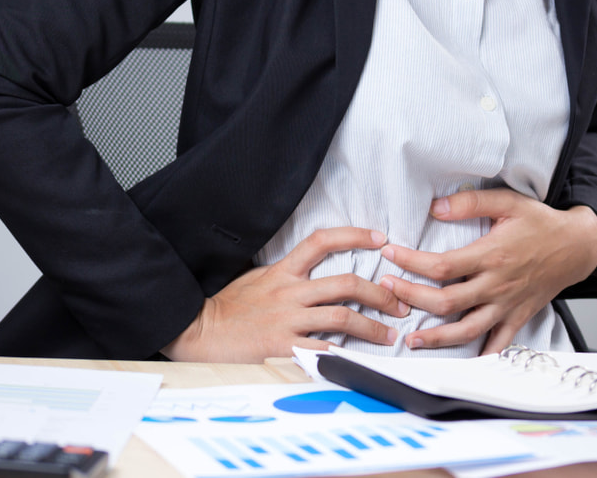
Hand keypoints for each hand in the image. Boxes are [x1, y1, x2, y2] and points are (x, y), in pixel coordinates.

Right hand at [162, 228, 408, 361]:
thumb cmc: (227, 307)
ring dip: (373, 327)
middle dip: (381, 293)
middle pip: (346, 283)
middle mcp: (289, 292)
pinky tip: (362, 361)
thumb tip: (315, 271)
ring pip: (343, 317)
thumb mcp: (257, 278)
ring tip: (390, 335)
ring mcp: (287, 320)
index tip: (380, 238)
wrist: (197, 330)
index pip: (323, 241)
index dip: (355, 235)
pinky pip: (323, 350)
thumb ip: (287, 274)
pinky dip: (346, 356)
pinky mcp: (283, 347)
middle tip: (399, 302)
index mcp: (283, 271)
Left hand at [378, 189, 596, 354]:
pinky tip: (461, 362)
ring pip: (468, 329)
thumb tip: (435, 208)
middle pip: (447, 301)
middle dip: (412, 298)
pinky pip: (498, 344)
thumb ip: (471, 203)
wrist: (577, 246)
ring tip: (412, 339)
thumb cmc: (541, 224)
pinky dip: (481, 357)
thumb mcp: (509, 202)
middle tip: (385, 291)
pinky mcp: (518, 317)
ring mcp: (507, 305)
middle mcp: (497, 285)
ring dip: (438, 338)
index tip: (389, 255)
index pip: (442, 266)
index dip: (411, 262)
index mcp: (492, 255)